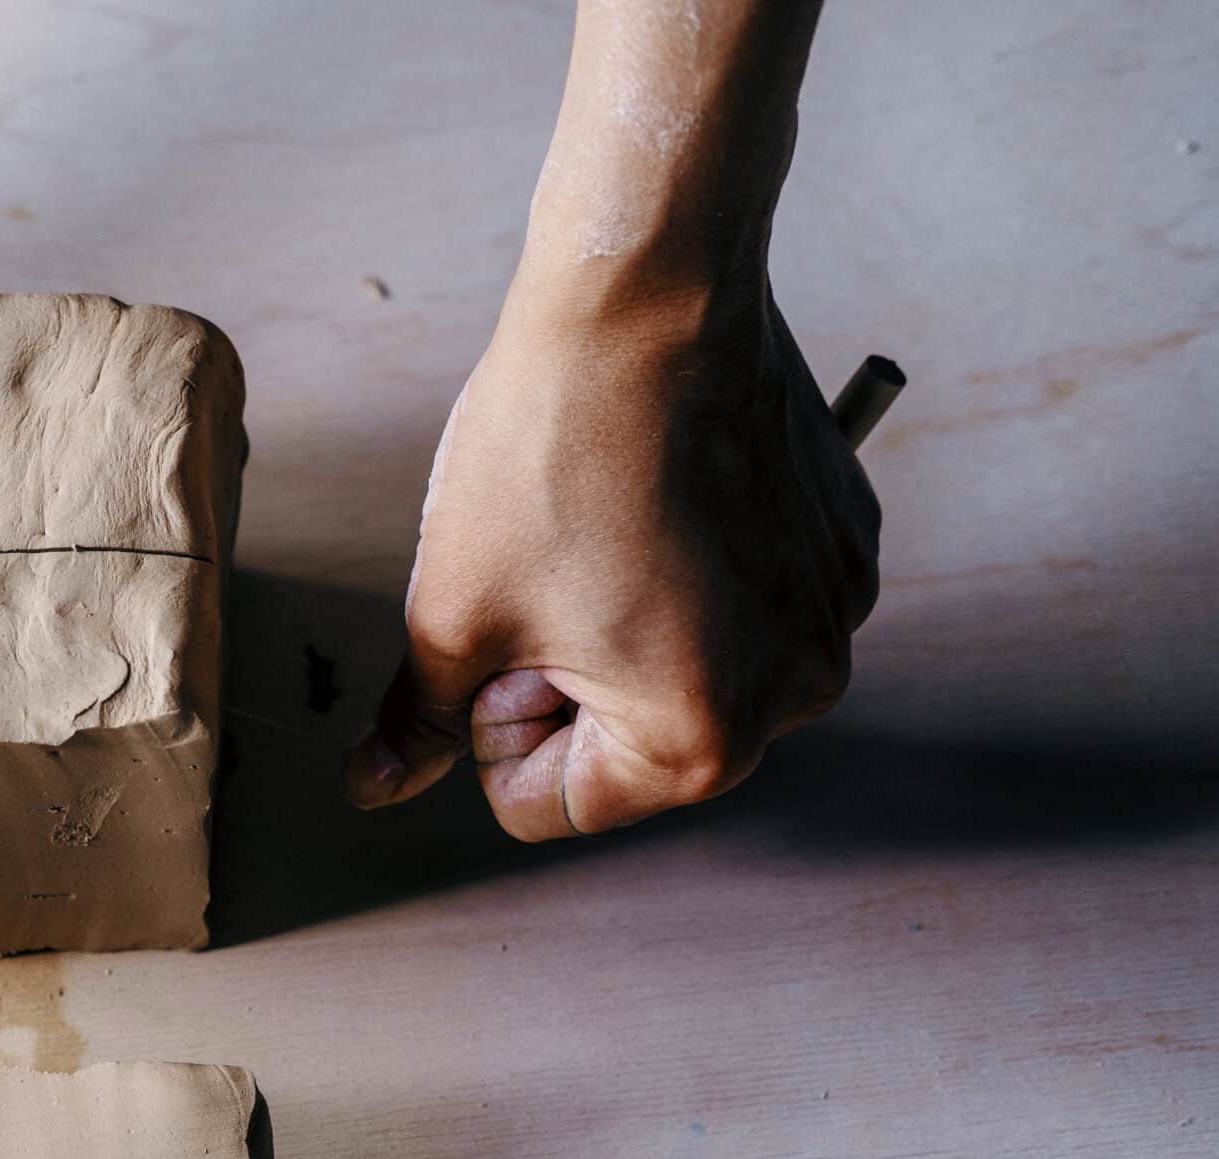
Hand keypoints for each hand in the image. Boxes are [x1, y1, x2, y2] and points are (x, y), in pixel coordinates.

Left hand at [344, 279, 876, 839]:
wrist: (647, 295)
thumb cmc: (547, 454)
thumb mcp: (451, 614)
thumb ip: (422, 724)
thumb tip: (372, 789)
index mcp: (703, 742)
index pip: (543, 804)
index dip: (492, 722)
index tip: (508, 623)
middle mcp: (797, 695)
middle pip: (621, 749)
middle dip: (563, 679)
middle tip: (552, 568)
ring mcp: (834, 616)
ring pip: (677, 673)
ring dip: (620, 625)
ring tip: (602, 524)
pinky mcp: (845, 545)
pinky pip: (736, 603)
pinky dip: (684, 571)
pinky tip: (658, 490)